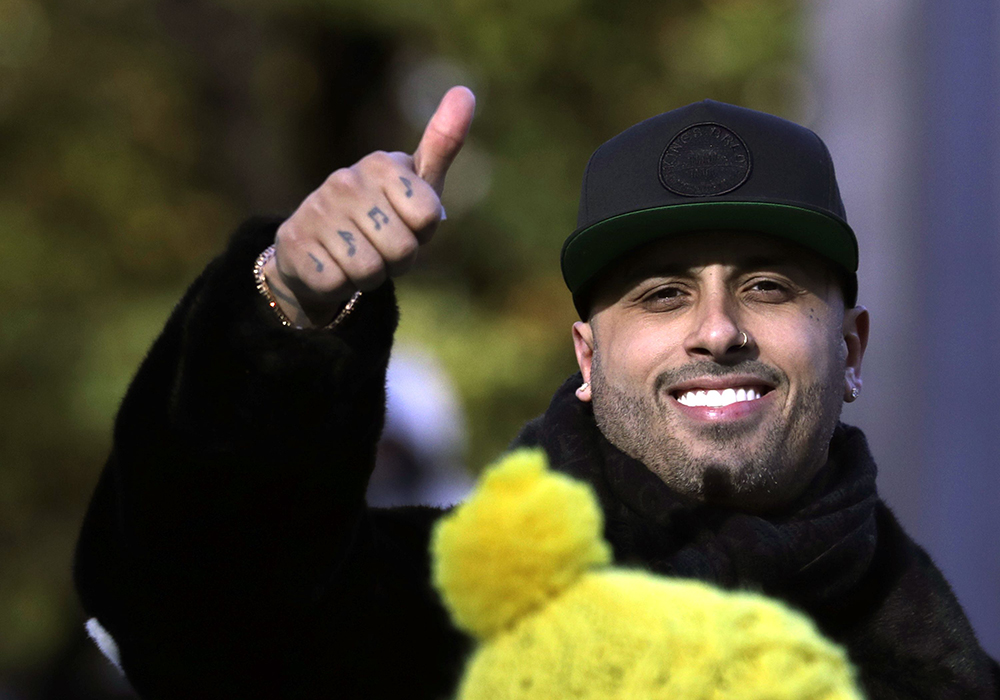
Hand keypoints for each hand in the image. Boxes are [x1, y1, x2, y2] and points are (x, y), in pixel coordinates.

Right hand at [263, 86, 476, 327]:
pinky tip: (331, 267)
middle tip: (379, 246)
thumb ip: (443, 144)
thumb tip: (465, 91)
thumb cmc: (381, 213)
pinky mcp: (295, 244)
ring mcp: (316, 210)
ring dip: (369, 277)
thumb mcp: (417, 183)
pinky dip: (341, 287)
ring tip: (356, 257)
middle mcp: (345, 180)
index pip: (428, 218)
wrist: (317, 246)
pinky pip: (338, 284)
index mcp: (381, 164)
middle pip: (402, 250)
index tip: (405, 224)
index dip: (422, 234)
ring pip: (370, 271)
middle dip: (397, 261)